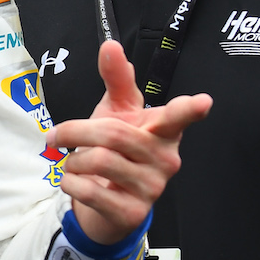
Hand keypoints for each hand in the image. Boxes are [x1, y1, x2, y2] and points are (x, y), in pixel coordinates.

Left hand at [49, 40, 210, 244]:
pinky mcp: (133, 213)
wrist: (105, 200)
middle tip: (55, 135)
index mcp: (163, 130)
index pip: (179, 117)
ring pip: (100, 161)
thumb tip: (110, 46)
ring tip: (71, 161)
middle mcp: (165, 159)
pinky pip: (92, 191)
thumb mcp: (115, 112)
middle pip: (113, 134)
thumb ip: (117, 80)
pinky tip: (72, 181)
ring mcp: (152, 188)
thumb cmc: (115, 149)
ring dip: (72, 160)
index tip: (203, 101)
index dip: (190, 108)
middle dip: (75, 131)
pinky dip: (70, 182)